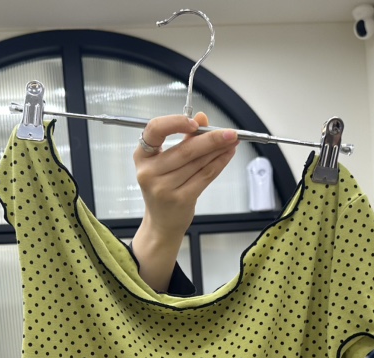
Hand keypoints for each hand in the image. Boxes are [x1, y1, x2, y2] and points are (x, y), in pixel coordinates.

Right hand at [131, 112, 237, 290]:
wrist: (162, 222)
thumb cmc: (164, 188)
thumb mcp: (166, 162)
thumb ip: (184, 138)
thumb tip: (201, 117)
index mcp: (142, 156)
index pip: (155, 130)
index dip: (176, 123)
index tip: (196, 123)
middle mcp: (149, 172)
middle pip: (185, 150)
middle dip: (211, 139)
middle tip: (230, 132)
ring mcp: (164, 188)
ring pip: (198, 163)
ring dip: (219, 150)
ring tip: (232, 142)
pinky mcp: (180, 199)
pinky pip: (204, 176)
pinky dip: (219, 164)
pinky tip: (227, 155)